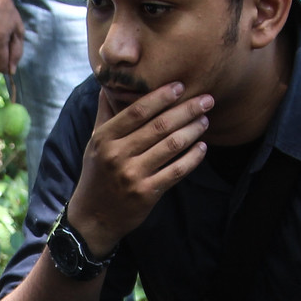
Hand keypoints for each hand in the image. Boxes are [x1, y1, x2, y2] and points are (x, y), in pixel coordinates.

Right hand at [65, 85, 214, 258]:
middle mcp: (117, 155)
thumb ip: (105, 113)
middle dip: (186, 110)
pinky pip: (176, 171)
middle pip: (158, 126)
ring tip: (205, 120)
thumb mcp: (94, 143)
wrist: (93, 217)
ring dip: (193, 130)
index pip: (136, 111)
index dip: (161, 96)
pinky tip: (202, 147)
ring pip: (170, 146)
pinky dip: (193, 158)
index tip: (180, 86)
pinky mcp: (146, 193)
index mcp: (104, 139)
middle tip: (207, 99)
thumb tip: (109, 83)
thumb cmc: (97, 174)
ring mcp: (132, 175)